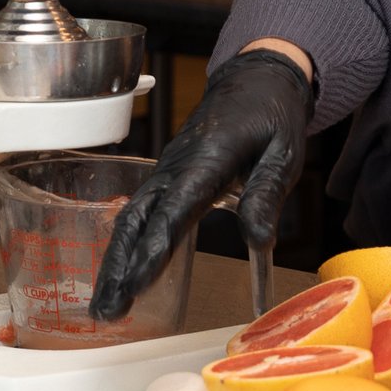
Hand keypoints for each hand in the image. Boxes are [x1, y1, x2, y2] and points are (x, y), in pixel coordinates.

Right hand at [89, 49, 313, 322]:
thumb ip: (268, 195)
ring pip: (130, 219)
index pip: (174, 210)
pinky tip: (120, 276)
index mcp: (207, 159)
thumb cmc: (272, 115)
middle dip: (118, 267)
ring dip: (115, 262)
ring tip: (105, 307)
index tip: (138, 283)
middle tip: (108, 310)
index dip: (154, 249)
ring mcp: (167, 170)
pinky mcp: (168, 177)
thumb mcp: (284, 153)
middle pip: (137, 219)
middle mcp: (177, 166)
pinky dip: (125, 246)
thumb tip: (259, 242)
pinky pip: (140, 213)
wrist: (257, 79)